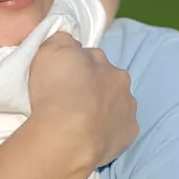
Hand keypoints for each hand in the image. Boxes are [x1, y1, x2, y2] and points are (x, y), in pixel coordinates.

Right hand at [27, 33, 137, 167]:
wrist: (67, 138)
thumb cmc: (56, 91)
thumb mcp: (50, 50)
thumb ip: (62, 40)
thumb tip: (70, 44)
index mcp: (104, 62)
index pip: (90, 58)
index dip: (75, 67)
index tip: (61, 78)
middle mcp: (121, 83)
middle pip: (107, 81)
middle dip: (93, 87)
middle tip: (70, 100)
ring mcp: (128, 111)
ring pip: (115, 105)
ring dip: (102, 109)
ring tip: (78, 121)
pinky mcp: (128, 136)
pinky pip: (118, 130)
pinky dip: (106, 131)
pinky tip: (89, 136)